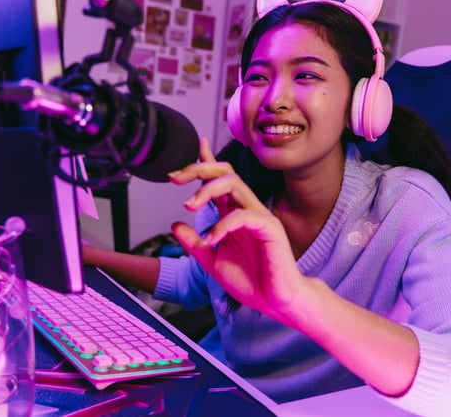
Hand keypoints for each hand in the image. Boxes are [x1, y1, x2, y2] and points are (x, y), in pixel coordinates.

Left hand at [168, 138, 307, 318]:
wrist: (275, 302)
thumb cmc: (252, 281)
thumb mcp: (213, 262)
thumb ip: (195, 244)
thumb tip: (175, 225)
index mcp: (233, 214)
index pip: (219, 180)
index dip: (205, 162)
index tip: (193, 149)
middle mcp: (246, 209)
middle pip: (225, 173)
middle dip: (199, 168)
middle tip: (175, 177)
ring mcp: (259, 216)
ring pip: (234, 184)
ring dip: (207, 190)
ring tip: (189, 205)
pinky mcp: (270, 228)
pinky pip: (243, 216)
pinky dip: (222, 225)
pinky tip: (211, 240)